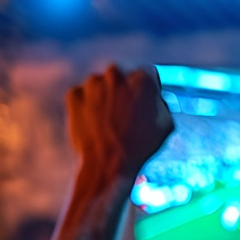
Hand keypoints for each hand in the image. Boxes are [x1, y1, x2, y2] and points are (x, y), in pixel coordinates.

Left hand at [67, 66, 173, 195]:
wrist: (108, 165)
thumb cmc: (139, 147)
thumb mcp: (165, 124)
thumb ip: (162, 102)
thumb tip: (156, 97)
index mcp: (141, 78)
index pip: (146, 74)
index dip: (146, 88)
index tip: (144, 97)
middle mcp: (115, 74)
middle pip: (121, 76)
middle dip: (124, 90)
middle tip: (125, 112)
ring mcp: (92, 84)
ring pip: (100, 85)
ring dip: (104, 97)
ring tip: (108, 122)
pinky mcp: (74, 95)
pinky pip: (82, 96)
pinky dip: (87, 106)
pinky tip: (94, 123)